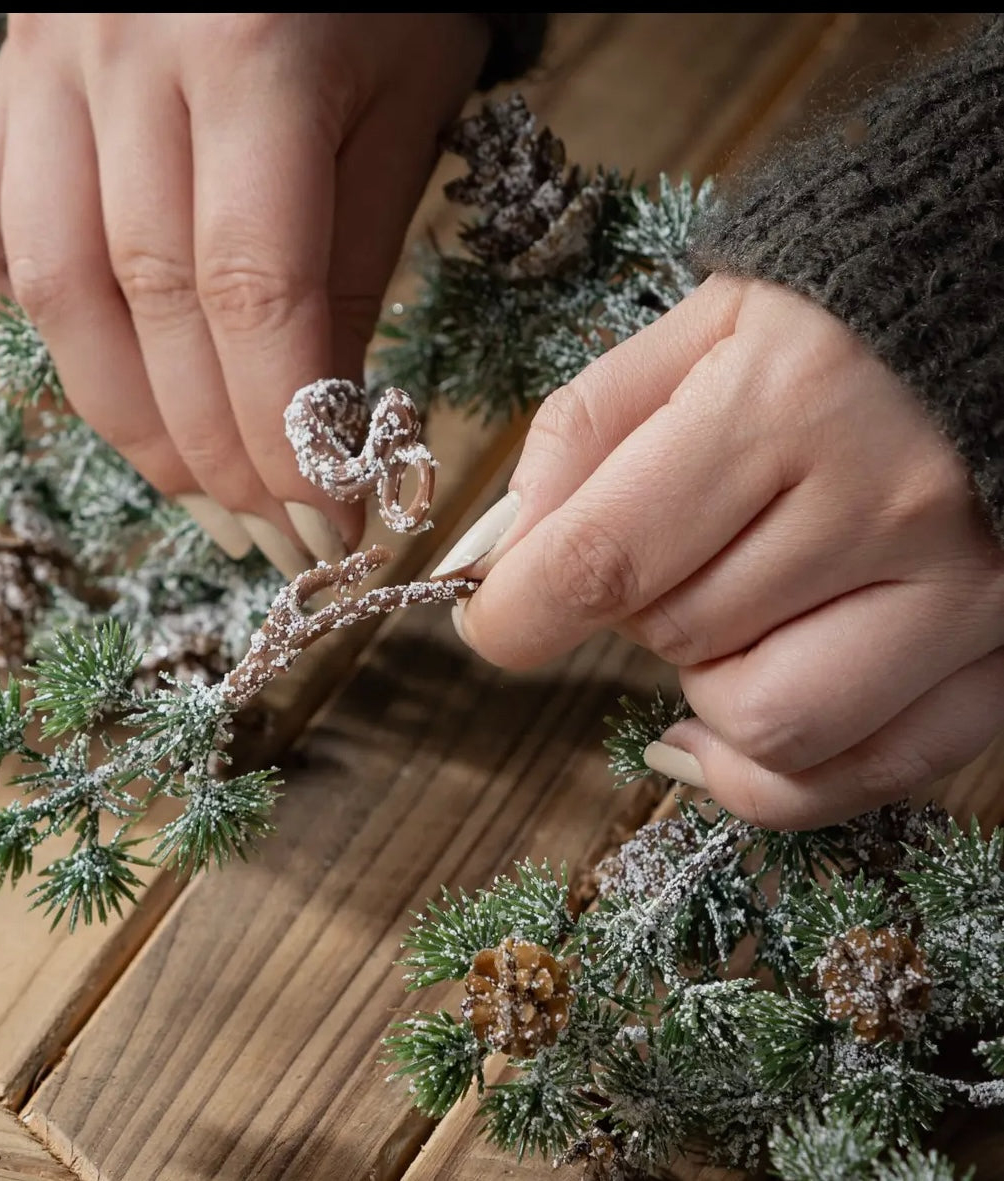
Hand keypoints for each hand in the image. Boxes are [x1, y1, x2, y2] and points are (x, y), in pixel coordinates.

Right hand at [0, 13, 488, 574]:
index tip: (325, 517)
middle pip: (148, 307)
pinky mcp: (5, 96)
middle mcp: (123, 59)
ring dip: (127, 424)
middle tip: (274, 538)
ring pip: (53, 291)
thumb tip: (323, 425)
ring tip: (200, 500)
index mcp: (251, 55)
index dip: (282, 427)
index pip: (253, 291)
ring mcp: (43, 75)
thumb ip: (356, 262)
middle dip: (217, 452)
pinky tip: (74, 408)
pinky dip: (8, 344)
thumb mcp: (403, 107)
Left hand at [435, 275, 1003, 828]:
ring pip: (765, 726)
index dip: (516, 613)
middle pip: (676, 638)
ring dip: (705, 686)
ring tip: (726, 611)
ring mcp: (962, 592)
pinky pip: (864, 773)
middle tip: (665, 550)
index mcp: (786, 402)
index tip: (487, 619)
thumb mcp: (694, 333)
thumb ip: (583, 435)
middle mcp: (883, 505)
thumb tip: (500, 557)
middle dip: (632, 609)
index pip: (603, 559)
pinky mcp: (1002, 655)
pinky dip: (774, 773)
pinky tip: (729, 724)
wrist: (995, 324)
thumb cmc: (834, 327)